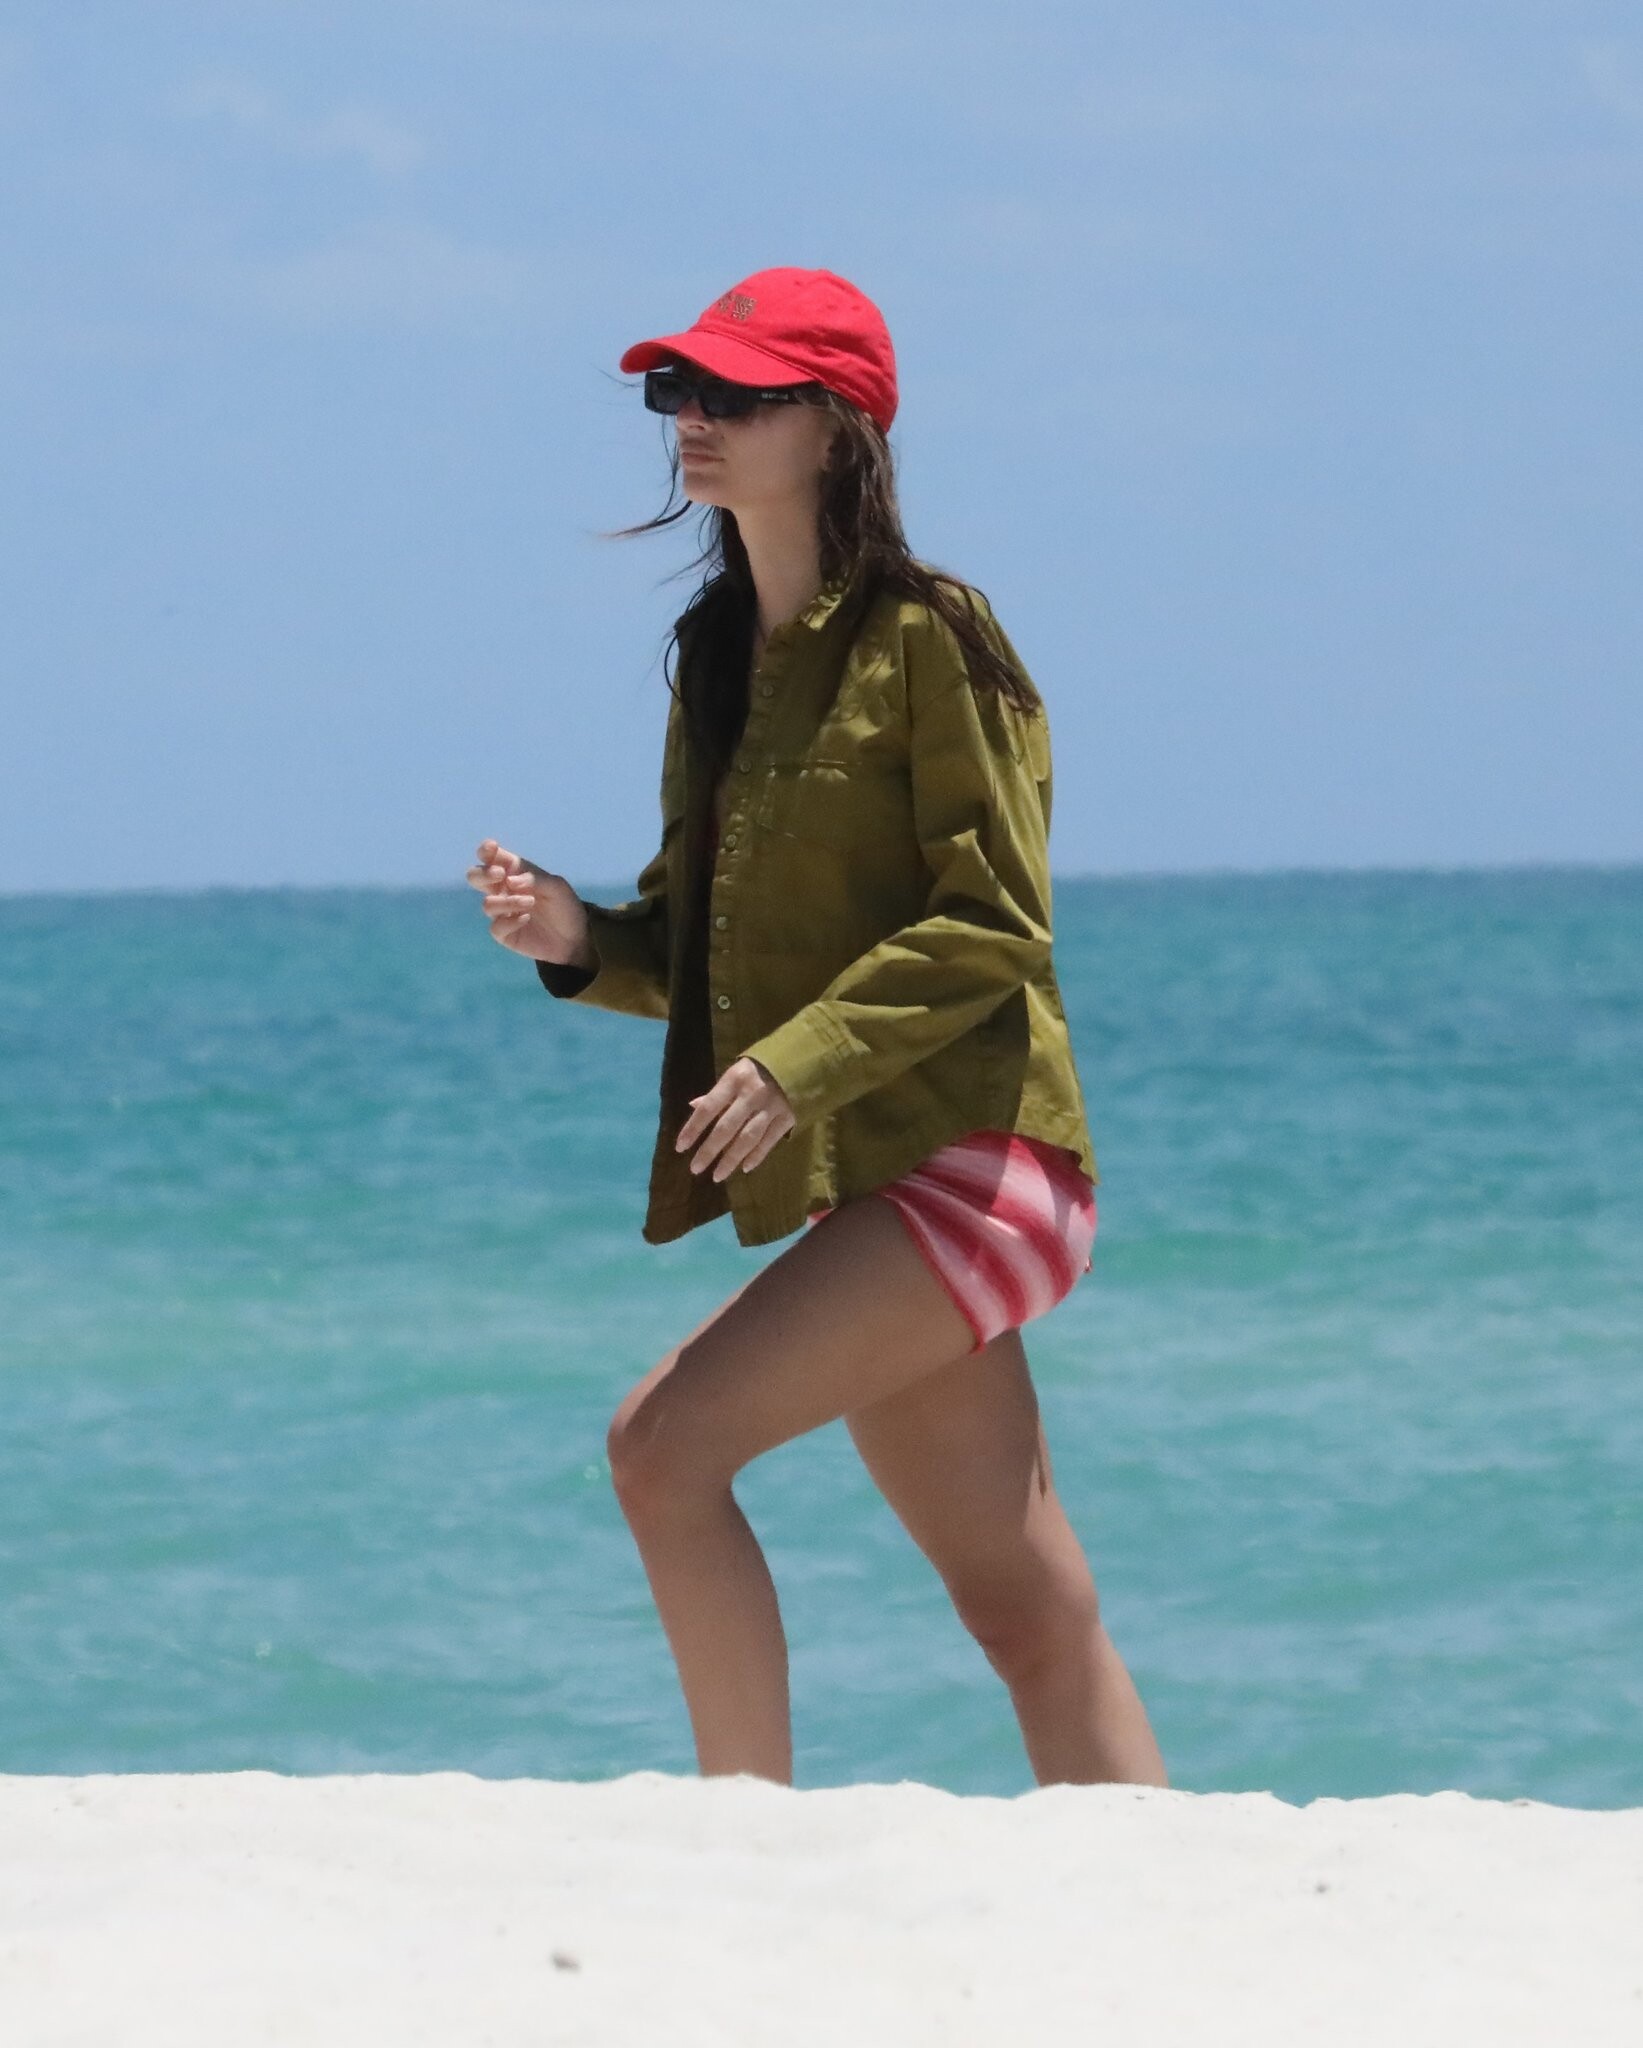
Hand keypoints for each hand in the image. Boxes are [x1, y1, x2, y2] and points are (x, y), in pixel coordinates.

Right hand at [466, 838, 594, 966]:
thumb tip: (509, 881)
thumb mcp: (557, 886)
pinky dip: (510, 922)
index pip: (492, 857)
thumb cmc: (565, 905)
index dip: (486, 850)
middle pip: (475, 876)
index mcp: (514, 872)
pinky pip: (495, 927)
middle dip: (483, 874)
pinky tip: (525, 919)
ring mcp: (502, 912)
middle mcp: (503, 890)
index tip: (492, 848)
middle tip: (501, 875)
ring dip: (507, 901)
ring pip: (487, 904)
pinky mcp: (504, 933)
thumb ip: (534, 878)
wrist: (576, 937)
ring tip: (530, 902)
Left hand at [675, 1057, 794, 1181]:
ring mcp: (771, 1108)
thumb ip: (717, 1093)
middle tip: (695, 1168)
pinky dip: (756, 1156)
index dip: (693, 1128)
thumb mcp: (735, 1072)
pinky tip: (744, 1168)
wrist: (802, 1060)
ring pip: (748, 1139)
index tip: (680, 1147)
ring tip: (717, 1176)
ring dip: (731, 1159)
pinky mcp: (788, 1118)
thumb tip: (693, 1107)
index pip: (709, 1108)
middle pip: (727, 1128)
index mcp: (735, 1080)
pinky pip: (769, 1141)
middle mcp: (751, 1095)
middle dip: (709, 1150)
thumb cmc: (760, 1068)